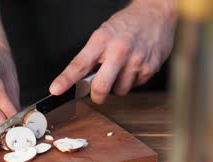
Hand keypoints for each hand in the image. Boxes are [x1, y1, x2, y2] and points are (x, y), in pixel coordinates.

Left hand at [49, 0, 176, 103]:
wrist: (156, 13)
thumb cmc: (127, 24)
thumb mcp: (104, 33)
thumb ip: (92, 56)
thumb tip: (80, 79)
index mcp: (102, 40)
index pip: (79, 64)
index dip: (66, 80)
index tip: (56, 90)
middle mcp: (118, 50)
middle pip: (101, 86)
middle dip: (97, 96)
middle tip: (97, 94)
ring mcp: (135, 60)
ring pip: (119, 90)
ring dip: (117, 86)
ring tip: (121, 69)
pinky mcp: (150, 68)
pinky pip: (135, 86)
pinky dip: (132, 81)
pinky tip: (134, 67)